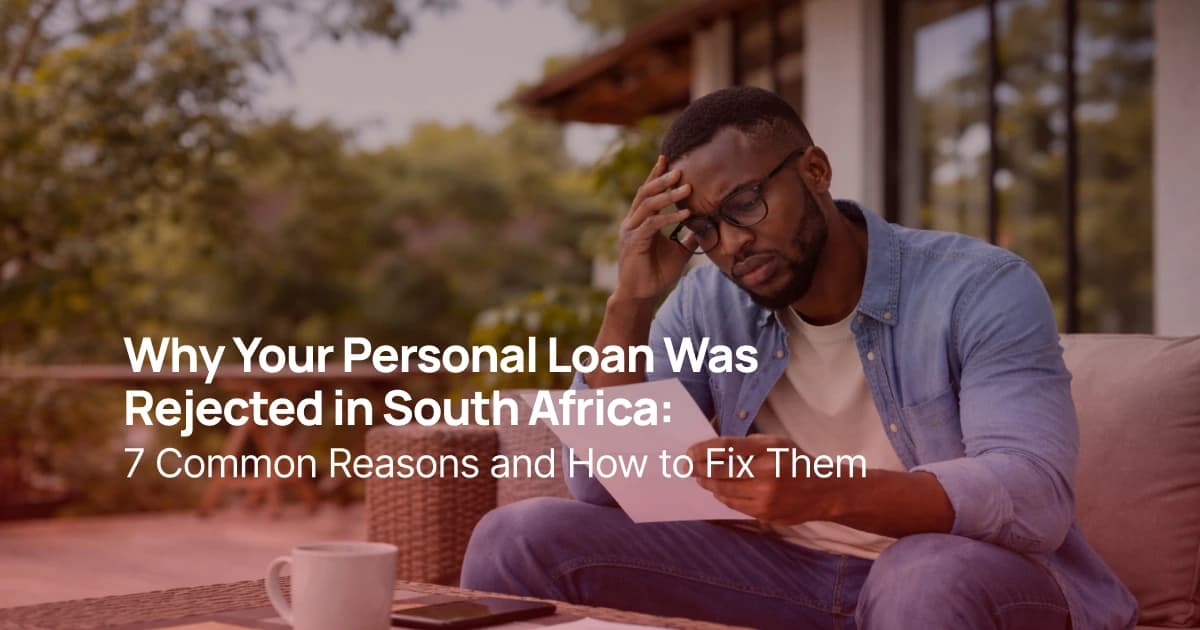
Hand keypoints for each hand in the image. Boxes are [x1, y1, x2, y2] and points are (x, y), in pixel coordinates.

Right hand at [612, 155, 694, 301]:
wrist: (641, 295)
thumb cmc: (656, 273)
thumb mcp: (679, 251)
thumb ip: (689, 237)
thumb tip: (706, 225)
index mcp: (640, 221)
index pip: (647, 192)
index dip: (656, 175)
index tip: (668, 159)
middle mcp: (632, 222)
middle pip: (645, 193)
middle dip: (662, 179)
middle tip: (680, 168)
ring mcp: (631, 232)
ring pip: (648, 205)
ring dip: (667, 195)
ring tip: (686, 187)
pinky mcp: (634, 243)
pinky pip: (652, 224)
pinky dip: (669, 217)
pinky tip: (685, 213)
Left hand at [687, 434, 835, 525]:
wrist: (823, 491)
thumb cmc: (795, 462)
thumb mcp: (776, 443)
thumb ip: (748, 444)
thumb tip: (714, 448)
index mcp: (769, 450)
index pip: (728, 448)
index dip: (704, 450)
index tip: (690, 451)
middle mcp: (767, 473)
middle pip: (722, 471)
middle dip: (698, 468)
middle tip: (685, 466)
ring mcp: (765, 496)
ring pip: (724, 490)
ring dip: (707, 483)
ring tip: (698, 477)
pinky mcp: (764, 513)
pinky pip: (734, 504)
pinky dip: (721, 496)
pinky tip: (715, 490)